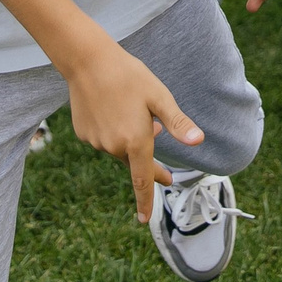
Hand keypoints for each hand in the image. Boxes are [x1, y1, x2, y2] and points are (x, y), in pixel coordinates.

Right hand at [65, 36, 203, 223]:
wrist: (88, 61)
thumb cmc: (129, 76)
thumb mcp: (159, 97)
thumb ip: (178, 123)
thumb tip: (199, 141)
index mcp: (135, 141)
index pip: (143, 179)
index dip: (145, 200)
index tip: (144, 220)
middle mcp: (113, 146)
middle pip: (134, 159)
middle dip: (147, 158)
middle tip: (163, 160)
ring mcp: (95, 141)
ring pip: (118, 147)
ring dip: (129, 139)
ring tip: (131, 109)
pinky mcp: (82, 133)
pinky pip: (102, 138)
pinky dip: (111, 130)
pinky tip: (112, 108)